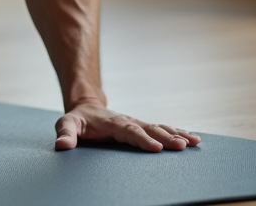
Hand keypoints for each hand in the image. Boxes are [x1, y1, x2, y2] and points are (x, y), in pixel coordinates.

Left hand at [54, 101, 201, 151]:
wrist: (86, 106)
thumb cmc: (77, 119)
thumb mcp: (67, 124)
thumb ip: (65, 134)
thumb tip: (62, 146)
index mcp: (112, 122)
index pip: (128, 131)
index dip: (142, 139)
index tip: (156, 147)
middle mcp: (128, 121)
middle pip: (149, 129)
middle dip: (165, 137)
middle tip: (181, 146)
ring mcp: (137, 123)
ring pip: (159, 127)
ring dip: (176, 134)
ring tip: (194, 142)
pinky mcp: (142, 127)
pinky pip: (162, 129)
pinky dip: (177, 132)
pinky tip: (193, 139)